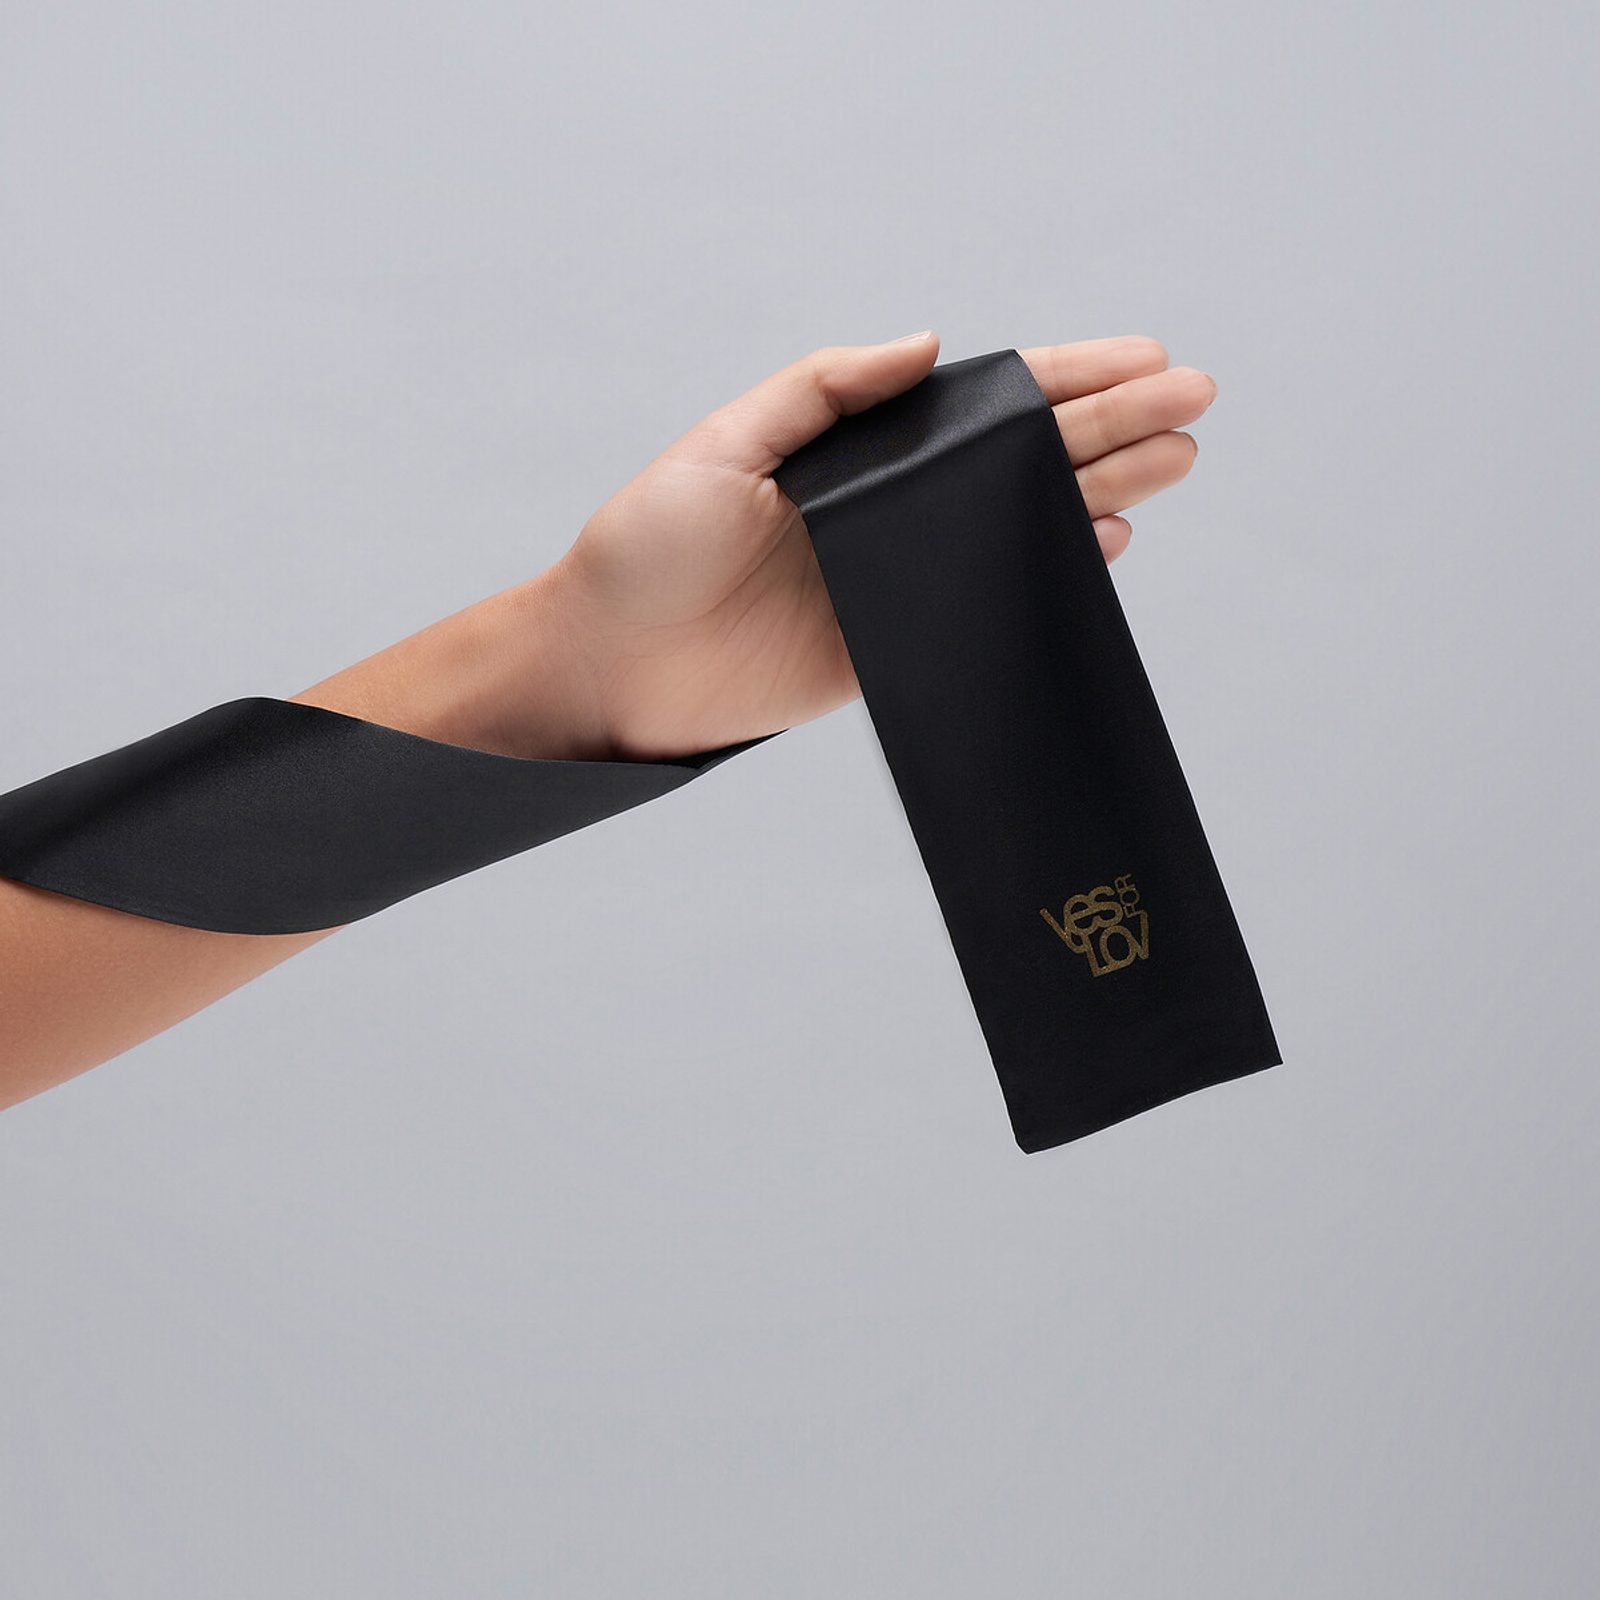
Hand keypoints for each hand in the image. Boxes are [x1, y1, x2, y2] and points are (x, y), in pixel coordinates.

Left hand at [536, 331, 1215, 760]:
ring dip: (1103, 493)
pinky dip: (1050, 574)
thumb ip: (825, 390)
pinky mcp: (893, 646)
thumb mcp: (724, 444)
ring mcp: (897, 576)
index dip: (1065, 379)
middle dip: (1112, 428)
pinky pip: (988, 604)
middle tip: (1196, 403)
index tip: (1144, 360)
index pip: (980, 402)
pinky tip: (1106, 544)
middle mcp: (887, 506)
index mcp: (853, 448)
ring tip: (1178, 463)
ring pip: (1021, 525)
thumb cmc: (645, 549)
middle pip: (1021, 459)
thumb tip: (928, 344)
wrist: (607, 668)